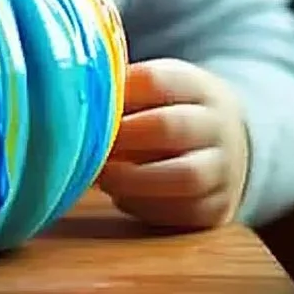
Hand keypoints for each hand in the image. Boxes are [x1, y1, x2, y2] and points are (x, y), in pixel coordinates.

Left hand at [97, 58, 249, 229]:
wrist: (227, 141)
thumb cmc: (168, 108)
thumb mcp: (154, 85)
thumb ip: (120, 87)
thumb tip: (66, 90)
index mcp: (195, 85)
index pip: (155, 81)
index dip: (116, 96)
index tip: (87, 105)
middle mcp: (217, 125)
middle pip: (169, 128)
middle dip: (121, 138)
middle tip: (87, 144)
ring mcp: (224, 169)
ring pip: (185, 177)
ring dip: (133, 180)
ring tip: (101, 176)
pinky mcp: (220, 208)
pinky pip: (184, 213)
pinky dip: (147, 207)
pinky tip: (121, 196)